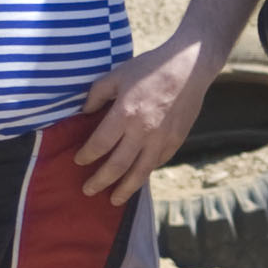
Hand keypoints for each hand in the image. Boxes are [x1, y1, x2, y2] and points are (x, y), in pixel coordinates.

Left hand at [75, 39, 210, 204]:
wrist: (189, 67)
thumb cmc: (150, 67)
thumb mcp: (117, 75)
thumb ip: (97, 95)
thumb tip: (85, 113)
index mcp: (125, 113)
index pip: (100, 144)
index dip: (86, 155)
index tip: (78, 161)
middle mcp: (143, 131)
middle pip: (117, 166)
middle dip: (99, 181)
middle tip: (88, 190)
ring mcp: (161, 139)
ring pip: (140, 173)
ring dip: (125, 189)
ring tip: (114, 200)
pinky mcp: (176, 141)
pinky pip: (157, 163)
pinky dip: (144, 172)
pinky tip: (136, 177)